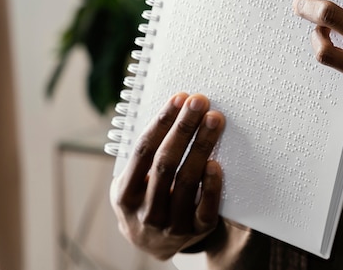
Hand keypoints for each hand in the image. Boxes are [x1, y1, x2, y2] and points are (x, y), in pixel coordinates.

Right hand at [110, 93, 224, 259]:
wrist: (154, 243)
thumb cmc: (145, 199)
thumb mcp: (133, 182)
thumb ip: (145, 155)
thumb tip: (172, 110)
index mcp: (125, 194)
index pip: (143, 151)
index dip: (162, 122)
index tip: (178, 99)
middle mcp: (146, 211)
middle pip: (166, 162)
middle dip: (184, 128)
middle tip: (200, 102)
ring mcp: (171, 224)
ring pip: (187, 181)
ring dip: (202, 146)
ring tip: (214, 120)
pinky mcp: (196, 231)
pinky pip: (206, 207)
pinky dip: (212, 184)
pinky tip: (216, 163)